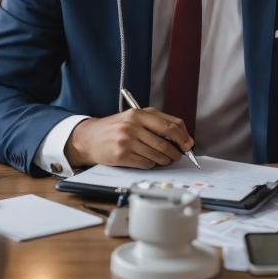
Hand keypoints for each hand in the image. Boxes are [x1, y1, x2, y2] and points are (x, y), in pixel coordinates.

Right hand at [64, 108, 193, 169]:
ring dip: (165, 160)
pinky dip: (151, 164)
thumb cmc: (115, 128)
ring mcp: (127, 140)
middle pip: (166, 141)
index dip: (183, 136)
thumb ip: (156, 124)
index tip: (188, 144)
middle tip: (179, 155)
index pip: (170, 124)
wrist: (89, 138)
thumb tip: (182, 137)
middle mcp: (133, 125)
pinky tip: (148, 161)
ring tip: (164, 159)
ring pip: (157, 154)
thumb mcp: (134, 118)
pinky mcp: (122, 155)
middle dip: (176, 151)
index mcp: (139, 113)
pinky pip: (146, 163)